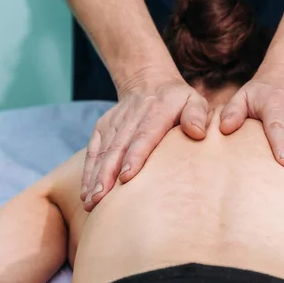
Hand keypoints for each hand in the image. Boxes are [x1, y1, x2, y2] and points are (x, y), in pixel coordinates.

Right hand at [82, 79, 209, 210]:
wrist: (149, 81)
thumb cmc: (178, 101)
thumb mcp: (194, 101)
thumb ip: (197, 115)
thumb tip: (197, 132)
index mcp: (157, 111)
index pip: (144, 135)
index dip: (135, 156)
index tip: (127, 177)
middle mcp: (132, 117)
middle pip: (118, 147)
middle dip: (108, 174)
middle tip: (101, 198)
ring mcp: (115, 123)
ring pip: (103, 152)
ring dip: (95, 177)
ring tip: (91, 202)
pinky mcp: (102, 128)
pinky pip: (93, 151)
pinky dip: (88, 171)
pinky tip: (86, 192)